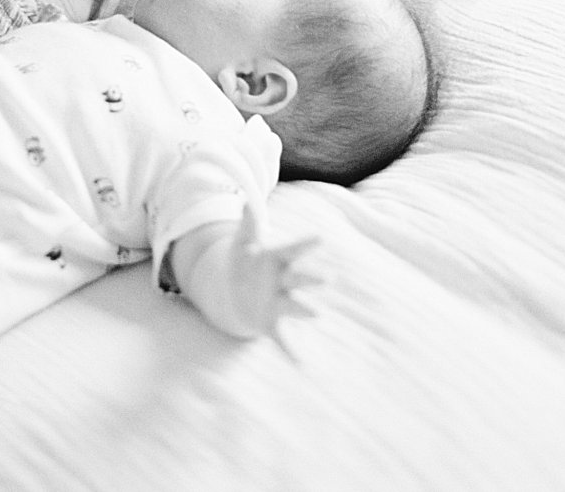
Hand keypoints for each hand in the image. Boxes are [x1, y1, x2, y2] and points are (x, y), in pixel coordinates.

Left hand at [174, 204, 319, 339]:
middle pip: (299, 279)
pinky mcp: (270, 322)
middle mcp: (283, 282)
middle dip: (310, 278)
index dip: (305, 244)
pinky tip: (302, 364)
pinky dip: (290, 350)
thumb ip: (248, 224)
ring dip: (304, 309)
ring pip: (294, 306)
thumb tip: (247, 201)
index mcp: (277, 260)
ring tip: (317, 313)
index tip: (321, 238)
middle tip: (328, 278)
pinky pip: (281, 337)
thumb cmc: (244, 263)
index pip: (292, 250)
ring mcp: (278, 303)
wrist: (236, 292)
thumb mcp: (242, 241)